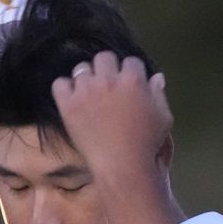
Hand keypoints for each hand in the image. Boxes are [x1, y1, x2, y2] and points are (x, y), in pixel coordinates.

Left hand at [51, 51, 172, 175]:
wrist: (121, 165)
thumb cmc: (146, 144)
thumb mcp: (163, 117)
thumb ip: (158, 94)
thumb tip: (155, 77)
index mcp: (133, 79)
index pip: (130, 61)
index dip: (129, 73)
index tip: (127, 86)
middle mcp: (108, 80)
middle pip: (104, 58)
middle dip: (107, 69)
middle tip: (107, 87)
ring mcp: (86, 91)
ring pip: (81, 68)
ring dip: (86, 78)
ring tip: (89, 94)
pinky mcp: (68, 105)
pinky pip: (59, 84)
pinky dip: (64, 88)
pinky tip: (71, 99)